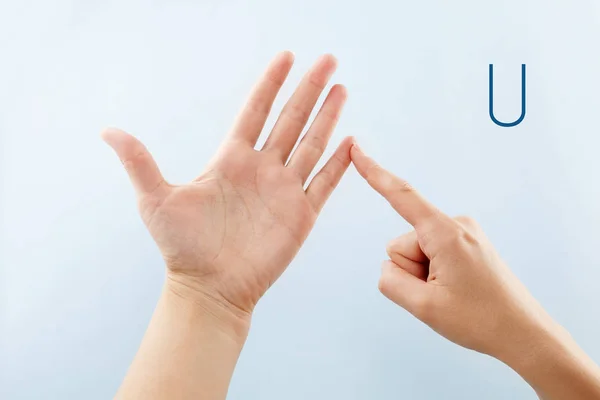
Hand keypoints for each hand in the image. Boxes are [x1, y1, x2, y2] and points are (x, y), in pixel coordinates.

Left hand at [102, 52, 351, 320]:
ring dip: (327, 117)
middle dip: (309, 90)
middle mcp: (262, 169)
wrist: (209, 288)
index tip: (287, 57)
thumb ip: (140, 162)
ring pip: (312, 145)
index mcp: (231, 159)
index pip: (256, 110)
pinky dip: (339, 164)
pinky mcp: (301, 215)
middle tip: (327, 61)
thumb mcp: (155, 200)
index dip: (271, 83)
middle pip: (291, 120)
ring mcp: (284, 190)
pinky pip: (325, 183)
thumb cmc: (182, 248)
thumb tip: (107, 130)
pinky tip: (350, 142)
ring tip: (340, 89)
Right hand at [350, 143, 554, 359]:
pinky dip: (433, 273)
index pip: (401, 196)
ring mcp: (463, 233)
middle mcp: (455, 224)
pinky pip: (430, 253)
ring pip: (416, 251)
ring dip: (423, 275)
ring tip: (452, 294)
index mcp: (445, 233)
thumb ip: (390, 281)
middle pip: (403, 243)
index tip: (356, 150)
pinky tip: (456, 289)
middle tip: (440, 294)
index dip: (373, 172)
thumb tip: (387, 266)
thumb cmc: (481, 320)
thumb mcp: (423, 307)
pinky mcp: (466, 243)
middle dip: (411, 270)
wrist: (523, 333)